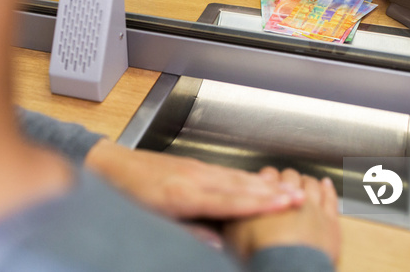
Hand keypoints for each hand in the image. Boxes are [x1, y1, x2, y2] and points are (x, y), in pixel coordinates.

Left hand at [84, 139, 303, 218]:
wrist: (108, 164)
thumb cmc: (125, 195)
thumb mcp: (150, 222)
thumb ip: (188, 232)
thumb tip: (219, 246)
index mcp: (182, 195)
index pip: (230, 201)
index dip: (260, 204)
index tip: (285, 204)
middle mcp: (193, 177)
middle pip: (240, 185)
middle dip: (272, 192)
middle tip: (301, 196)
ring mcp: (194, 168)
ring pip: (235, 176)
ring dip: (264, 183)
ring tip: (290, 188)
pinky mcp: (192, 164)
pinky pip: (225, 171)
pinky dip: (246, 177)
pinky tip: (258, 181)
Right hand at [224, 167, 340, 264]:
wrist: (286, 268)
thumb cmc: (260, 252)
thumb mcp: (233, 233)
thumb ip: (234, 216)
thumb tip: (229, 210)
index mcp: (267, 196)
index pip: (267, 175)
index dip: (267, 178)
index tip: (266, 181)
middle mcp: (290, 196)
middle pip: (290, 177)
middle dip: (286, 178)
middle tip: (283, 184)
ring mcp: (313, 207)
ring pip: (311, 184)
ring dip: (306, 181)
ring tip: (303, 182)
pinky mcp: (330, 222)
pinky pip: (330, 198)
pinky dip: (328, 188)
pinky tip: (326, 183)